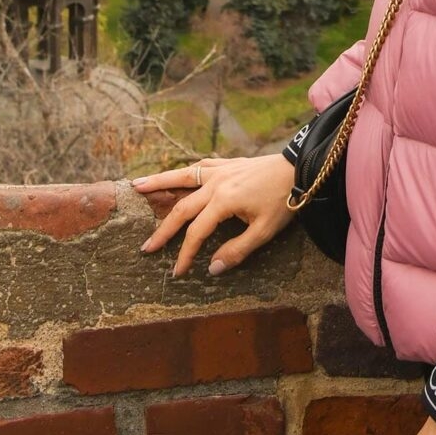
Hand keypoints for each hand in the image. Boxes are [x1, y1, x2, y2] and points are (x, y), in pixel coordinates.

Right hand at [133, 153, 298, 279]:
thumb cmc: (284, 201)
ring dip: (159, 182)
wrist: (299, 169)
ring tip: (136, 186)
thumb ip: (236, 250)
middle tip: (146, 246)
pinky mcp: (227, 163)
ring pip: (182, 176)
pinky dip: (183, 172)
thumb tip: (211, 268)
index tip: (176, 271)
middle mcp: (215, 183)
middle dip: (163, 229)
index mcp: (223, 201)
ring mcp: (219, 169)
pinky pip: (199, 166)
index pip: (196, 232)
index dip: (185, 254)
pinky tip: (176, 175)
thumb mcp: (264, 232)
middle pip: (181, 207)